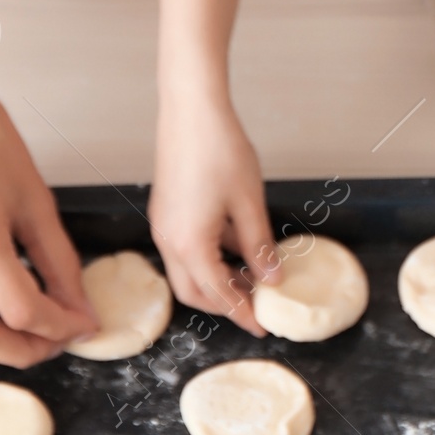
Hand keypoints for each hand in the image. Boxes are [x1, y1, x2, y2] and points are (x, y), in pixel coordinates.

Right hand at [149, 88, 278, 334]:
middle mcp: (168, 240)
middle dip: (223, 304)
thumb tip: (272, 278)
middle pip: (193, 292)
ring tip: (250, 277)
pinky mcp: (164, 209)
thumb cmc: (220, 149)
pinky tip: (234, 245)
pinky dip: (206, 257)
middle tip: (255, 305)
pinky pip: (182, 247)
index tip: (262, 326)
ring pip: (186, 270)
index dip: (242, 313)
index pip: (218, 295)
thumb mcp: (249, 203)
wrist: (190, 108)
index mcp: (190, 245)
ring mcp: (162, 224)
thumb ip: (260, 246)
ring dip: (214, 280)